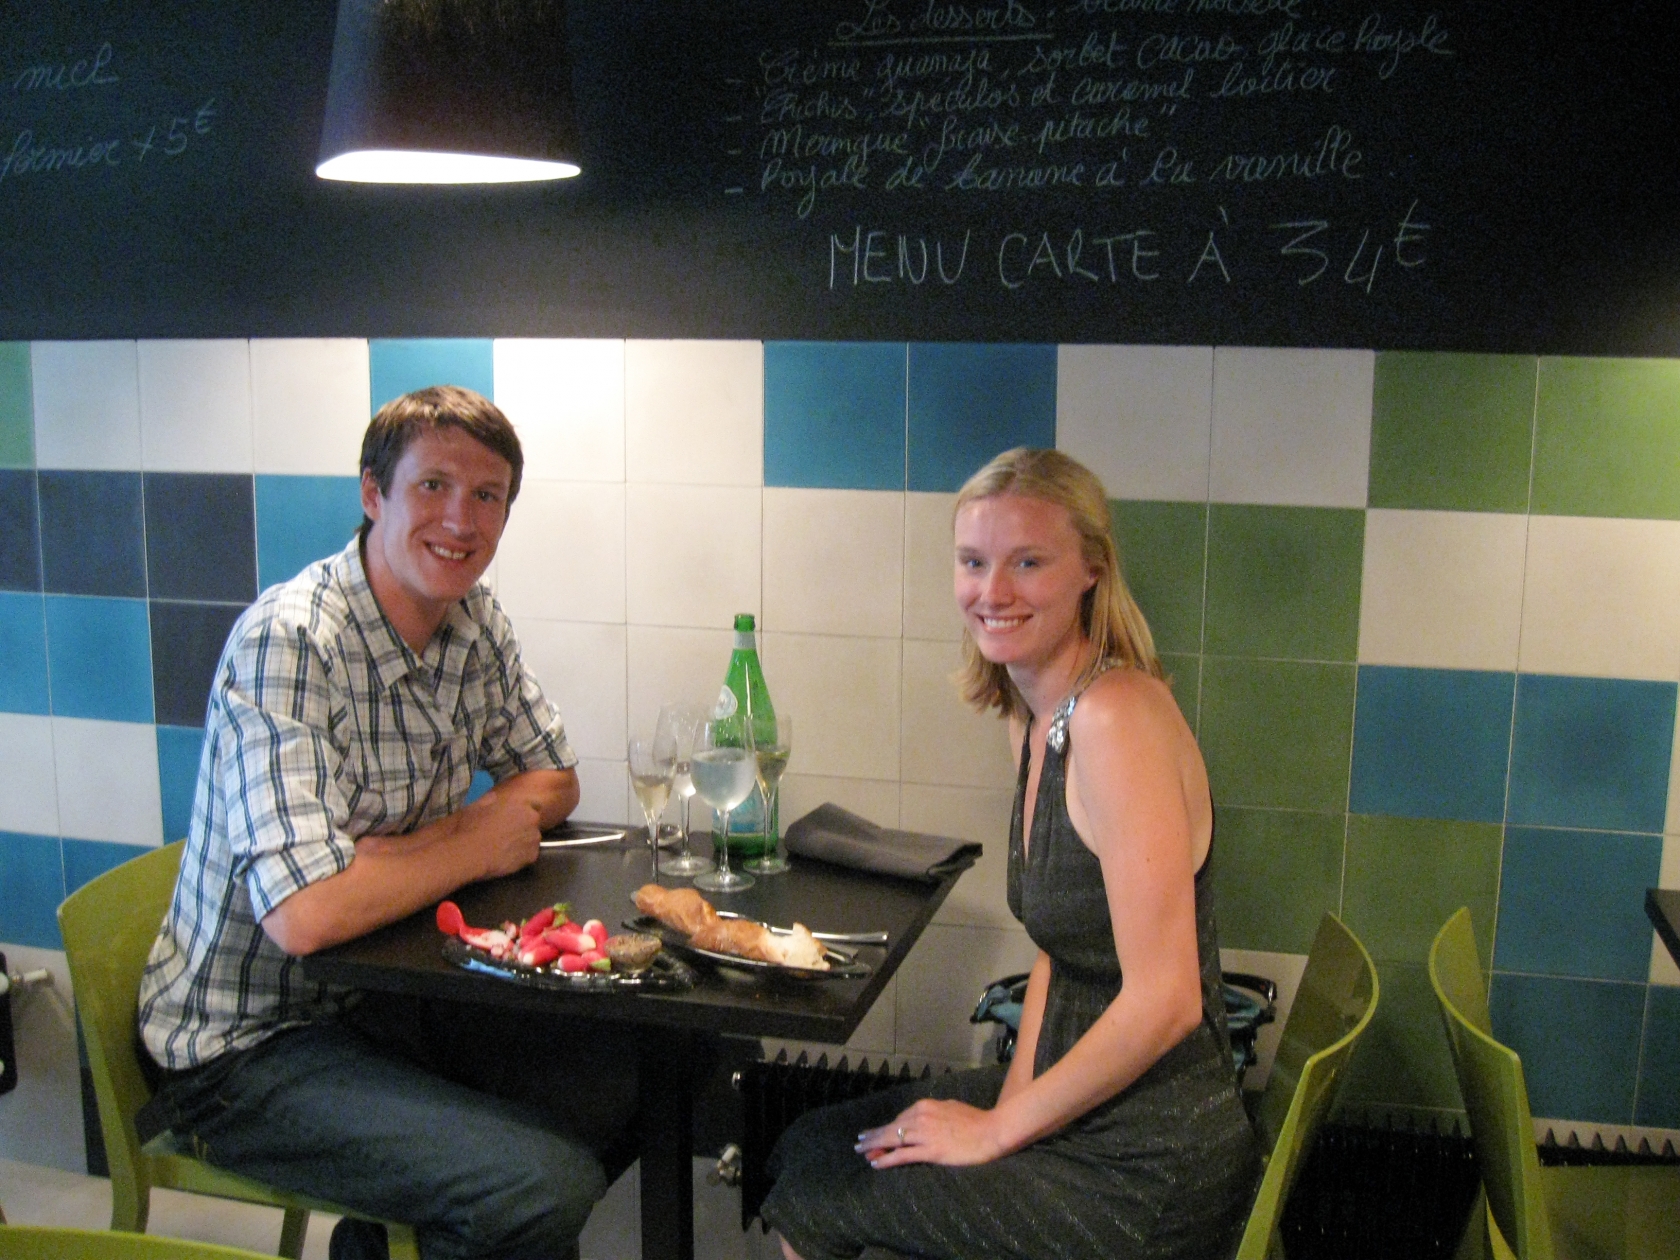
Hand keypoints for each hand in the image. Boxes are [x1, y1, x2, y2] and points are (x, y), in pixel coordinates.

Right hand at [463, 788, 544, 878]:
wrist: (470, 852)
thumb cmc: (470, 826)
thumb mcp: (476, 805)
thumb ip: (491, 800)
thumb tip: (495, 799)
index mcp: (520, 802)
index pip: (533, 805)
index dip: (522, 813)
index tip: (513, 819)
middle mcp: (532, 817)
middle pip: (533, 823)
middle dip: (523, 827)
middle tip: (506, 835)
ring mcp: (534, 837)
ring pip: (532, 839)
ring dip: (523, 842)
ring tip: (506, 849)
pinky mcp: (532, 855)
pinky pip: (530, 854)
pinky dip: (522, 857)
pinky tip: (508, 858)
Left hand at [855, 1098, 1008, 1168]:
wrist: (992, 1131)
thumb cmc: (976, 1120)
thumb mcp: (951, 1107)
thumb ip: (935, 1111)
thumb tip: (924, 1115)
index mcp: (925, 1106)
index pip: (900, 1119)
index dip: (886, 1128)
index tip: (875, 1134)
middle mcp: (921, 1117)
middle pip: (891, 1128)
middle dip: (873, 1136)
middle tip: (859, 1142)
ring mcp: (924, 1134)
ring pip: (892, 1140)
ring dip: (874, 1147)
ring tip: (862, 1152)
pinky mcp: (930, 1151)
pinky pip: (902, 1155)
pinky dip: (887, 1159)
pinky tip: (876, 1163)